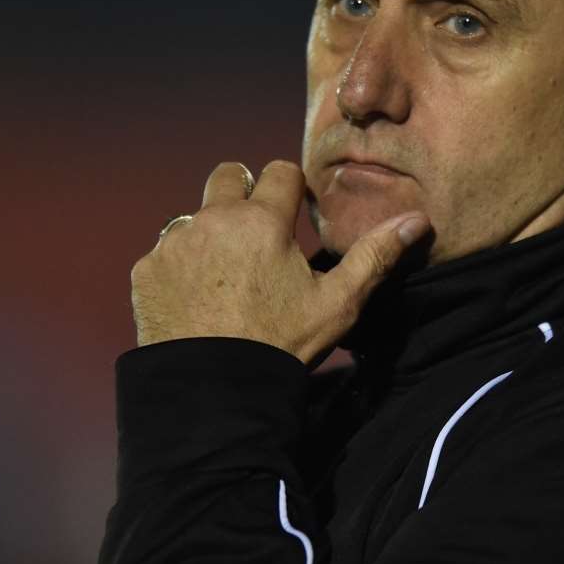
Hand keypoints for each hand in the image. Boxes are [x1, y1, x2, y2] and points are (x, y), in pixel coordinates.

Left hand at [129, 159, 429, 365]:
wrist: (214, 391)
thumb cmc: (281, 345)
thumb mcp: (338, 304)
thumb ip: (375, 255)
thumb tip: (418, 219)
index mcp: (262, 220)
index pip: (279, 171)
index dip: (290, 190)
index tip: (293, 215)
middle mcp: (213, 219)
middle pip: (228, 176)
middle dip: (243, 193)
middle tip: (256, 233)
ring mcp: (174, 243)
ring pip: (194, 216)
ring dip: (209, 233)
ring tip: (225, 277)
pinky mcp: (146, 270)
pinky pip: (166, 252)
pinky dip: (180, 267)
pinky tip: (196, 300)